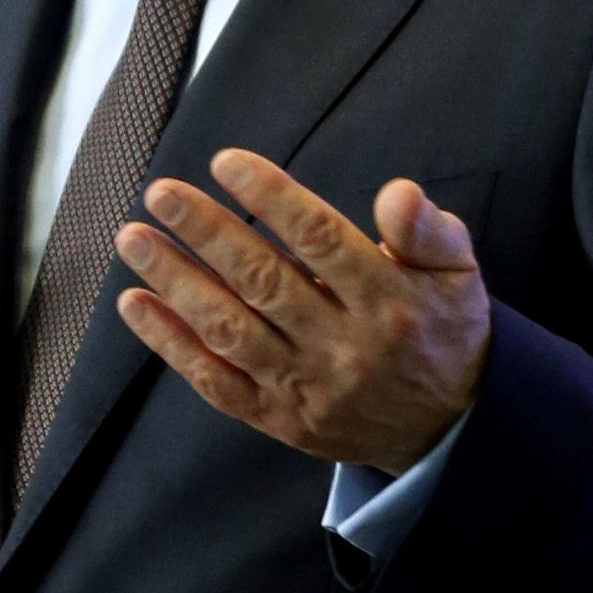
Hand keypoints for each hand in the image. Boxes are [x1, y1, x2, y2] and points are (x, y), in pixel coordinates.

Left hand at [112, 148, 489, 473]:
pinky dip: (170, 344)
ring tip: (133, 238)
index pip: (321, 240)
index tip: (226, 162)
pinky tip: (135, 304)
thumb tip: (399, 193)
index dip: (270, 198)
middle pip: (263, 282)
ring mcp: (305, 387)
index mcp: (388, 301)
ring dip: (174, 282)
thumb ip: (429, 231)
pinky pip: (215, 382)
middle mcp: (342, 346)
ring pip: (229, 331)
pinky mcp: (277, 419)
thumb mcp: (459, 274)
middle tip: (161, 194)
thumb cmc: (443, 332)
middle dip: (205, 234)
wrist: (447, 431)